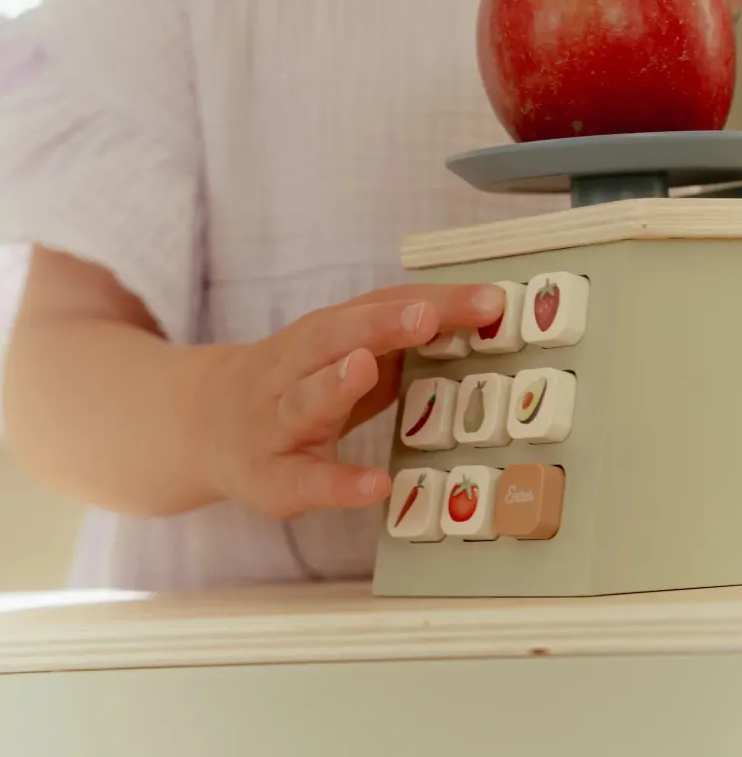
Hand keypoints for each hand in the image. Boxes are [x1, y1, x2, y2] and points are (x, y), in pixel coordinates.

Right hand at [199, 282, 504, 520]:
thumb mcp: (346, 354)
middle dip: (381, 323)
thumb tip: (485, 325)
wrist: (205, 424)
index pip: (383, 306)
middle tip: (426, 316)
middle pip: (336, 336)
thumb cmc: (300, 385)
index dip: (437, 302)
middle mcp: (298, 366)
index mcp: (327, 332)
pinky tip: (375, 486)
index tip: (491, 301)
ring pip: (304, 399)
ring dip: (334, 382)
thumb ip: (402, 344)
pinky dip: (337, 483)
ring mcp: (277, 420)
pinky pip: (303, 480)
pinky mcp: (268, 475)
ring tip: (366, 367)